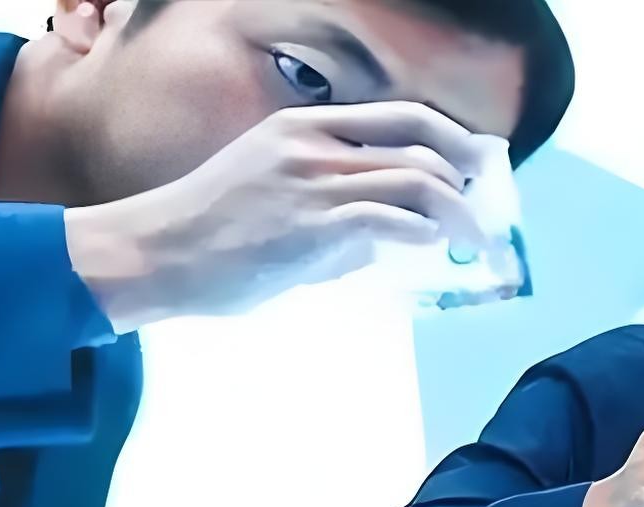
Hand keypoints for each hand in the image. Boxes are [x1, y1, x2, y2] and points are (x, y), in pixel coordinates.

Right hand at [65, 101, 494, 331]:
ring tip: (476, 241)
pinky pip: (388, 217)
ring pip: (414, 178)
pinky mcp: (311, 224)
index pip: (400, 116)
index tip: (477, 166)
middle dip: (467, 177)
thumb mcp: (270, 196)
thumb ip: (328, 209)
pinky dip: (422, 232)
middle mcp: (313, 144)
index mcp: (303, 128)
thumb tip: (380, 240)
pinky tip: (433, 248)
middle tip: (488, 211)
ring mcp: (313, 181)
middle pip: (419, 141)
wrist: (154, 254)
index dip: (451, 138)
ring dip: (458, 213)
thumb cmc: (208, 237)